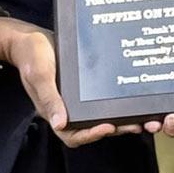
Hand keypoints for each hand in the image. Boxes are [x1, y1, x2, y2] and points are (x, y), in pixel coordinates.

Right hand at [0, 17, 150, 147]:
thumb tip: (60, 124)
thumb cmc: (31, 55)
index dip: (92, 134)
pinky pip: (101, 98)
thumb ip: (50, 98)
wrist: (31, 38)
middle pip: (93, 126)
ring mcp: (76, 98)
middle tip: (139, 124)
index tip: (109, 127)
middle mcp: (67, 108)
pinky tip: (131, 96)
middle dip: (116, 128)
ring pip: (100, 113)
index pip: (73, 134)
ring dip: (120, 118)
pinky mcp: (85, 87)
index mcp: (55, 110)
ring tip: (143, 116)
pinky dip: (116, 101)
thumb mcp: (39, 75)